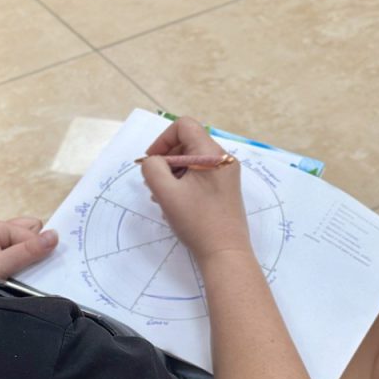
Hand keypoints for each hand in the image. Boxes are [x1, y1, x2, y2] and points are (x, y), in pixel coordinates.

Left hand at [0, 217, 58, 279]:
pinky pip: (16, 254)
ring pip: (24, 244)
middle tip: (27, 268)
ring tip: (20, 274)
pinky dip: (20, 264)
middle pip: (29, 232)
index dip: (37, 248)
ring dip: (27, 258)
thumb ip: (27, 251)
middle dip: (33, 249)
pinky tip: (15, 277)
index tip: (39, 267)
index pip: (31, 230)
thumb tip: (55, 235)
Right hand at [139, 118, 250, 263]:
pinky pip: (200, 175)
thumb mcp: (166, 192)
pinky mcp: (225, 189)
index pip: (184, 126)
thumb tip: (153, 161)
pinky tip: (175, 203)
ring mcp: (226, 174)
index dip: (163, 139)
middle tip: (154, 182)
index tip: (152, 161)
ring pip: (192, 160)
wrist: (225, 252)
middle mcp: (223, 159)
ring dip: (173, 173)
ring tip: (162, 196)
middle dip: (166, 159)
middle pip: (188, 143)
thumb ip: (152, 168)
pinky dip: (184, 182)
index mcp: (212, 154)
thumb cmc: (197, 221)